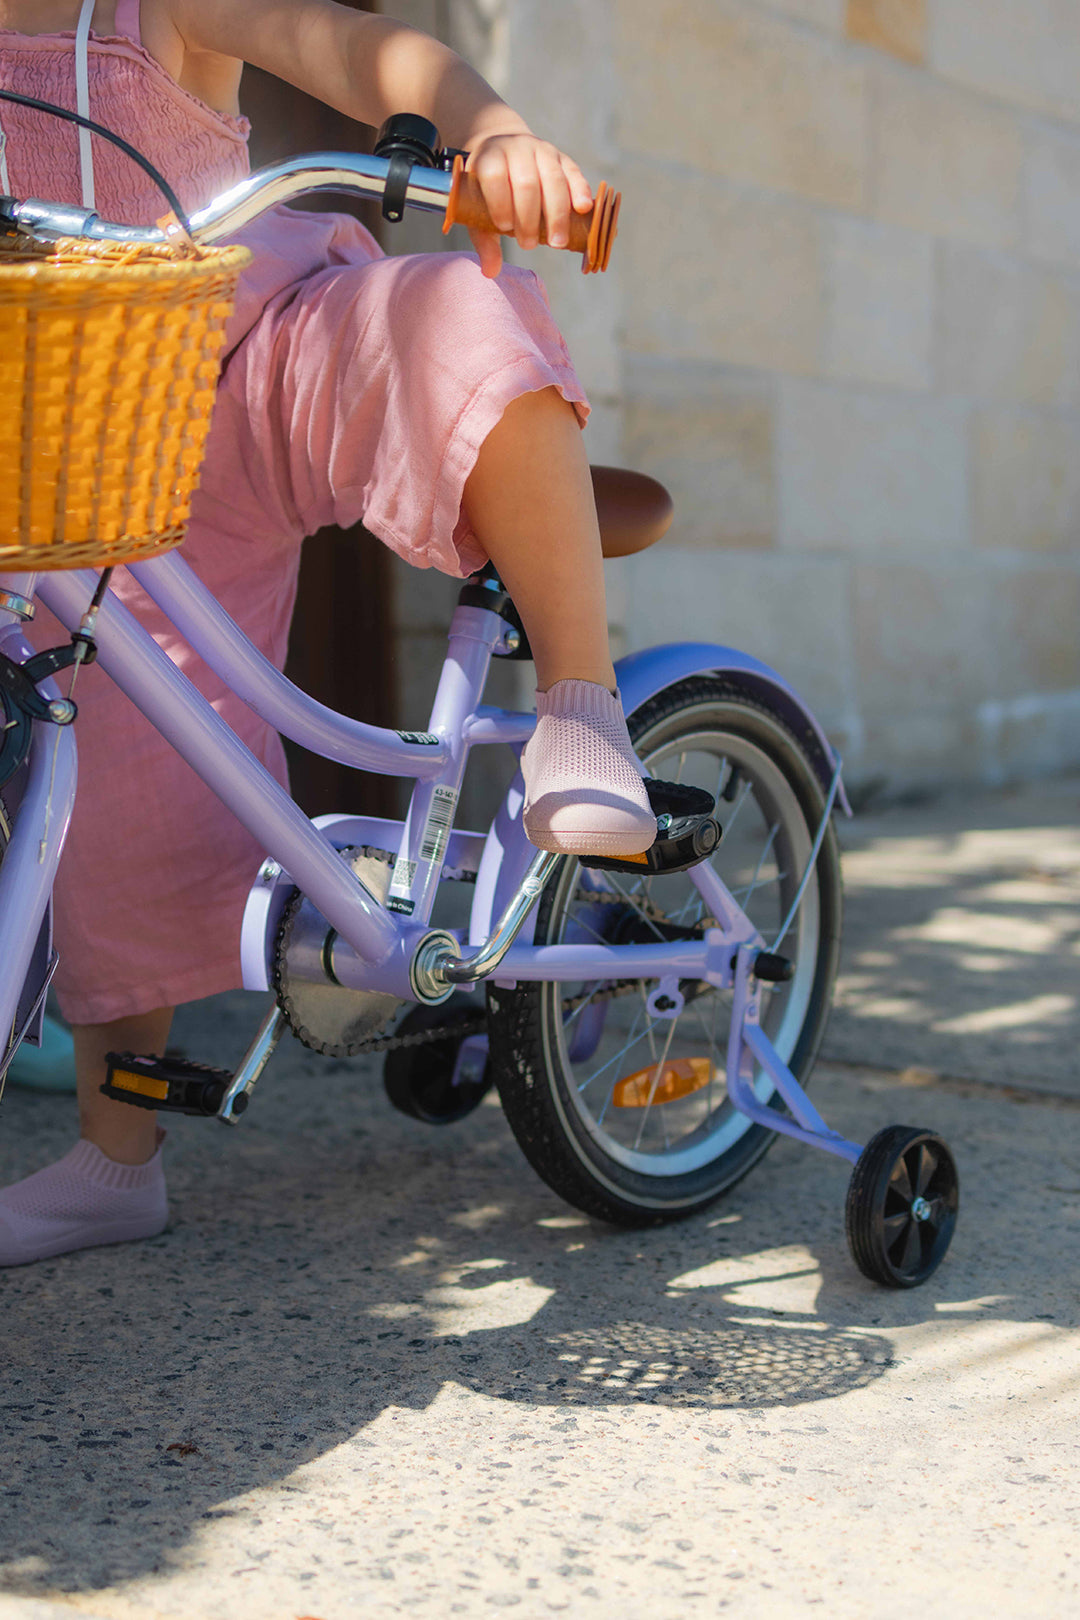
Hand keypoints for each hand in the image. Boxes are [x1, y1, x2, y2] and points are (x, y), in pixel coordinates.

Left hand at [465, 130, 592, 277]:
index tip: (505, 226)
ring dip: (557, 214)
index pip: (495, 176)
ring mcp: (543, 151)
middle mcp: (517, 148)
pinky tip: (583, 210)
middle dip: (529, 218)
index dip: (500, 202)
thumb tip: (491, 271)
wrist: (505, 149)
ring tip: (557, 243)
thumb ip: (484, 238)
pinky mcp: (563, 158)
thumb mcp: (478, 207)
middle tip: (528, 245)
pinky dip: (580, 192)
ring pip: (553, 179)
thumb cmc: (489, 188)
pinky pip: (574, 173)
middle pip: (526, 182)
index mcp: (491, 156)